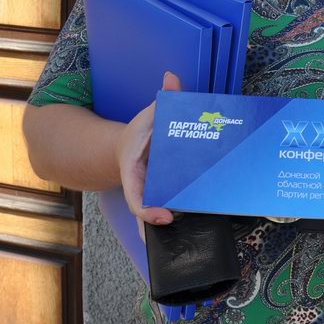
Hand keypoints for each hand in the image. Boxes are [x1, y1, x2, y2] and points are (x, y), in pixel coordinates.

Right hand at [115, 71, 180, 236]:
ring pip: (153, 222)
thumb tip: (172, 76)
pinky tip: (194, 232)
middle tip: (176, 239)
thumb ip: (163, 99)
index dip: (147, 211)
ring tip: (186, 247)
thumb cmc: (139, 134)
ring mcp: (150, 196)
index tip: (165, 216)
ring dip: (166, 235)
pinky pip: (165, 214)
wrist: (128, 148)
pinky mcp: (160, 198)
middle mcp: (141, 189)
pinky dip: (175, 225)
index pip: (136, 197)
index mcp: (133, 173)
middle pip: (145, 217)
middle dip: (156, 231)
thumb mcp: (148, 116)